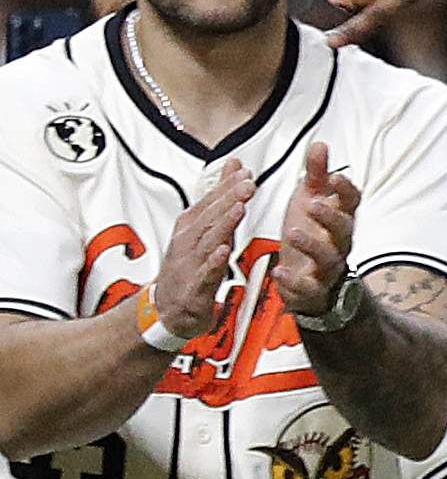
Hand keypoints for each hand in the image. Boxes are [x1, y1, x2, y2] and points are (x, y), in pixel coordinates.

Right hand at [149, 164, 254, 349]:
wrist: (167, 309)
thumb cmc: (190, 266)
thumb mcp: (205, 231)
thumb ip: (221, 201)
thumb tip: (235, 168)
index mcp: (191, 228)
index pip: (209, 203)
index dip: (225, 186)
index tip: (244, 170)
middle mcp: (188, 242)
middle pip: (209, 217)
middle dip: (228, 199)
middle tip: (247, 182)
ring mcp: (189, 265)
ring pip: (208, 241)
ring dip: (223, 224)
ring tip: (239, 208)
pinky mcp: (193, 289)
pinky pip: (204, 274)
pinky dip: (213, 262)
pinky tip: (224, 251)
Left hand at [270, 142, 358, 318]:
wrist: (307, 279)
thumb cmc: (310, 235)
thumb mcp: (309, 200)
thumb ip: (315, 174)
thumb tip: (320, 144)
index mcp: (339, 220)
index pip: (352, 204)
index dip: (346, 191)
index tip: (335, 177)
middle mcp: (338, 244)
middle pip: (345, 231)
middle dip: (331, 217)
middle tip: (314, 204)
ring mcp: (327, 267)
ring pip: (328, 258)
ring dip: (312, 246)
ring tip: (293, 233)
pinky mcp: (312, 288)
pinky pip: (307, 286)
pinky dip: (293, 280)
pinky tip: (279, 271)